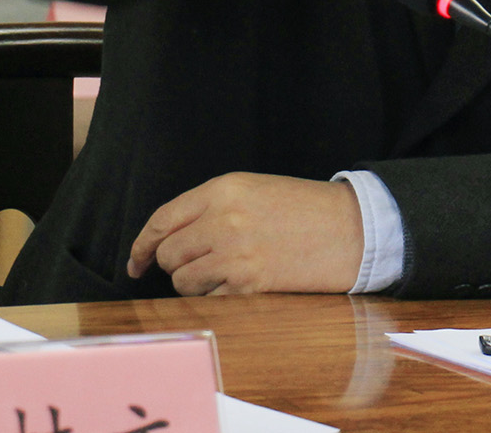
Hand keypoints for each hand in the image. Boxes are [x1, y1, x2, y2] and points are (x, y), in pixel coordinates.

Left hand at [127, 172, 364, 294]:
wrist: (353, 229)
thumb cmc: (305, 209)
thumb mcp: (255, 190)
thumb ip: (212, 208)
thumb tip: (167, 242)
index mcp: (224, 189)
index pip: (163, 220)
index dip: (143, 246)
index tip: (137, 263)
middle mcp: (223, 219)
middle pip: (169, 255)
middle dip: (177, 265)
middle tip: (200, 266)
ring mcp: (235, 253)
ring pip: (184, 281)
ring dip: (196, 284)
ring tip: (228, 273)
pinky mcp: (249, 284)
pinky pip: (209, 300)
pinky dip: (218, 298)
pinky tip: (242, 285)